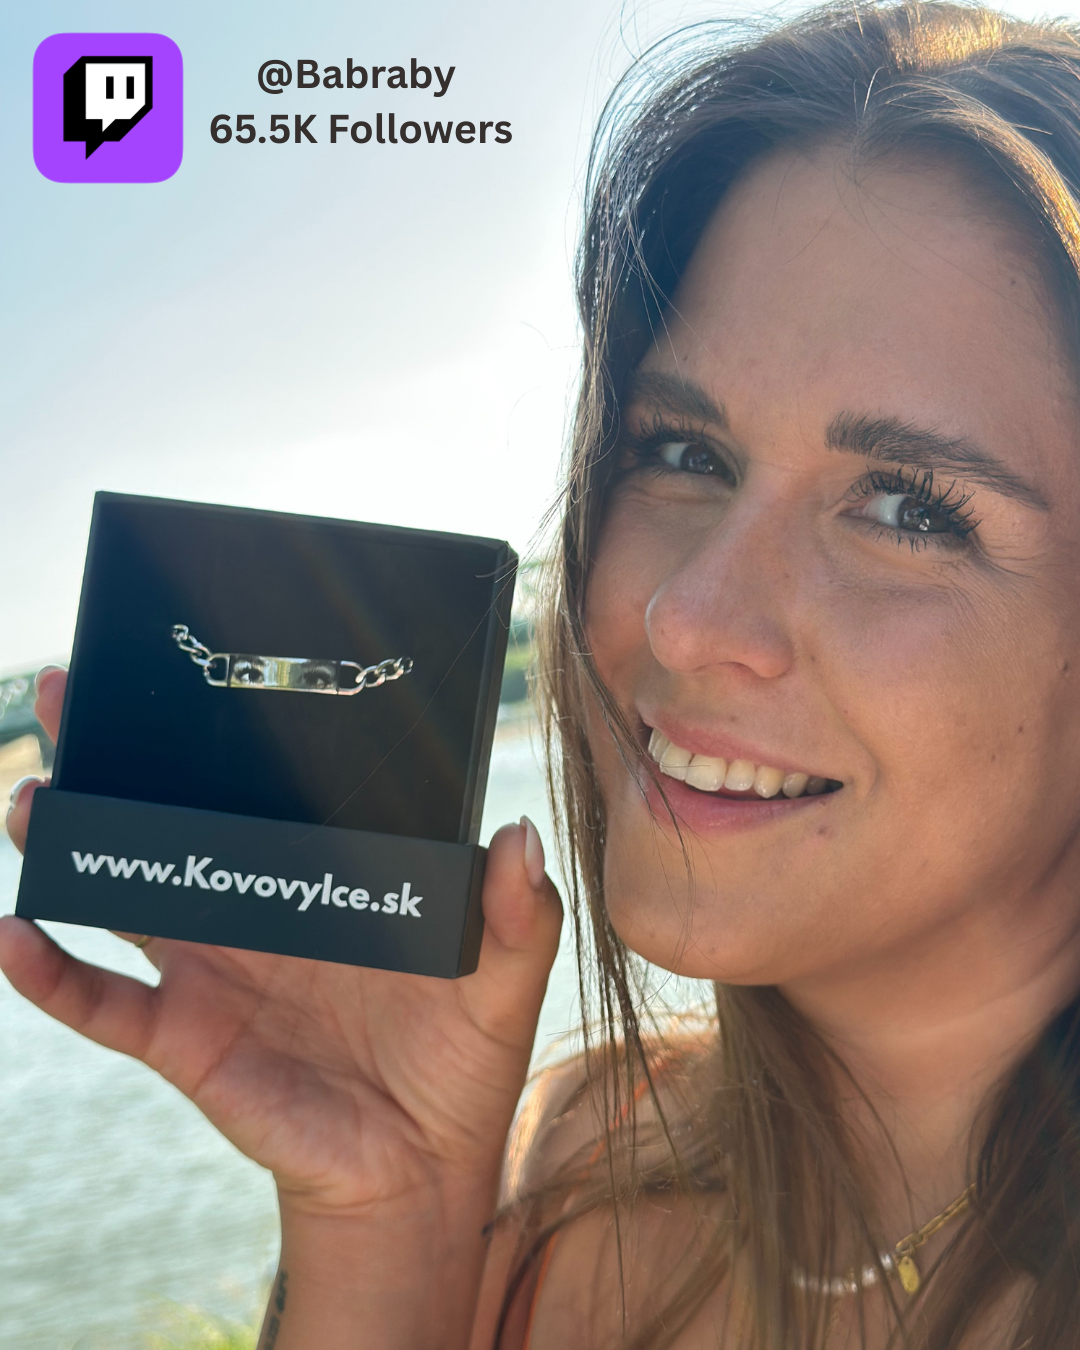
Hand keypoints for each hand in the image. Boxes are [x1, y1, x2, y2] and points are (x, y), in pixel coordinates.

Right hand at [1, 668, 561, 1223]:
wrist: (420, 1170)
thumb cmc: (462, 1063)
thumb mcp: (507, 980)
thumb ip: (519, 912)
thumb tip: (519, 835)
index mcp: (326, 879)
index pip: (269, 790)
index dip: (228, 734)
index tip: (195, 671)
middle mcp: (259, 910)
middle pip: (176, 818)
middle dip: (118, 756)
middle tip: (72, 691)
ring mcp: (215, 970)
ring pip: (124, 891)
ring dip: (71, 841)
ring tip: (31, 794)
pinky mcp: (188, 1037)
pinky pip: (105, 1002)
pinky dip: (53, 974)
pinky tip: (14, 935)